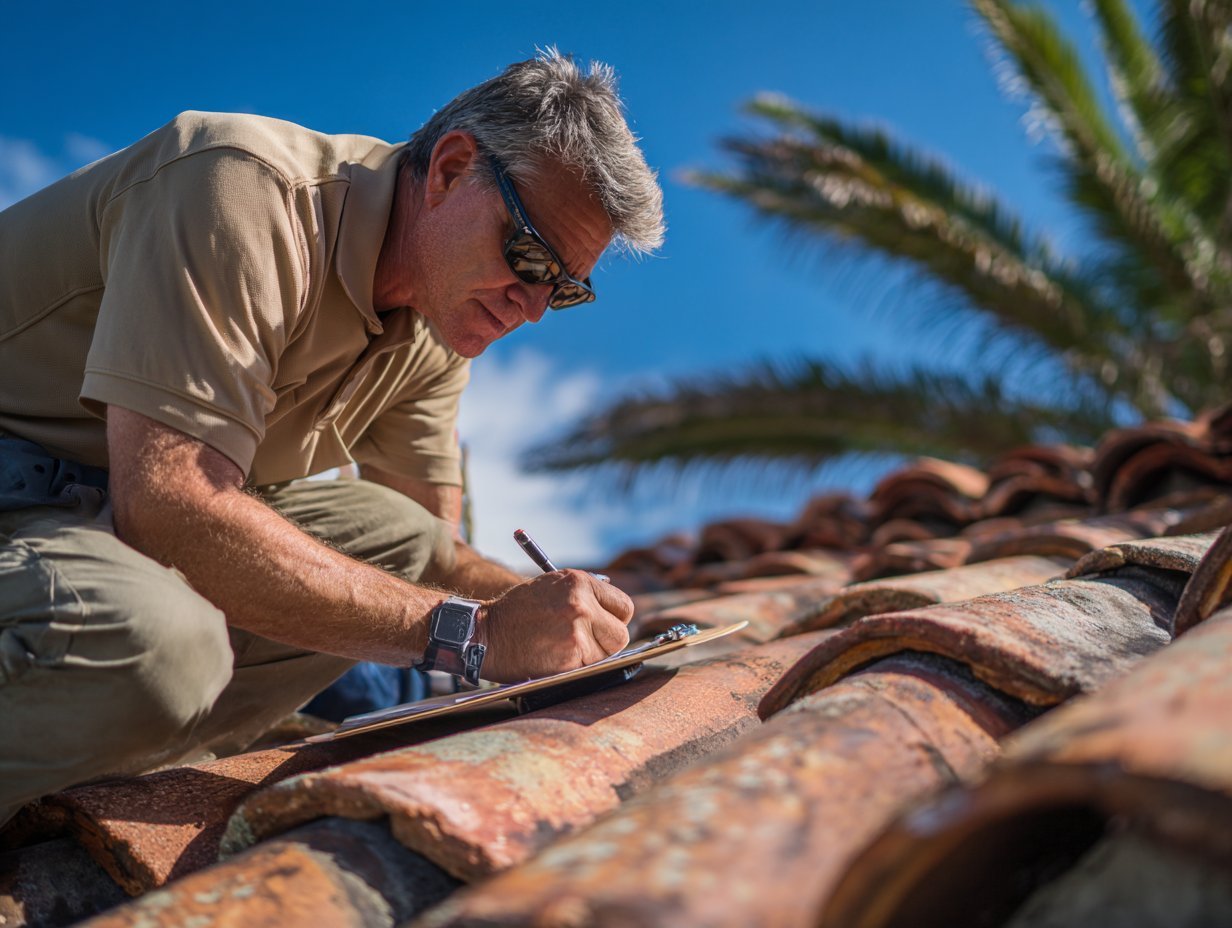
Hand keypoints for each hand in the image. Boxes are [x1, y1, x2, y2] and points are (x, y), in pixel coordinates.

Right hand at [476, 570, 633, 680]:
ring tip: (564, 649)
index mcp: (580, 583)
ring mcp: (577, 632)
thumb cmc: (518, 611)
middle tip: (587, 642)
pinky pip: (590, 668)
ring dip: (592, 657)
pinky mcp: (569, 657)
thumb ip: (585, 595)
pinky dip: (578, 668)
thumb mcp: (553, 587)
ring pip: (607, 655)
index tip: (603, 626)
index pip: (623, 606)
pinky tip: (556, 658)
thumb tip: (615, 611)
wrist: (486, 634)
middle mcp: (582, 605)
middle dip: (607, 642)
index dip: (614, 619)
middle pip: (621, 634)